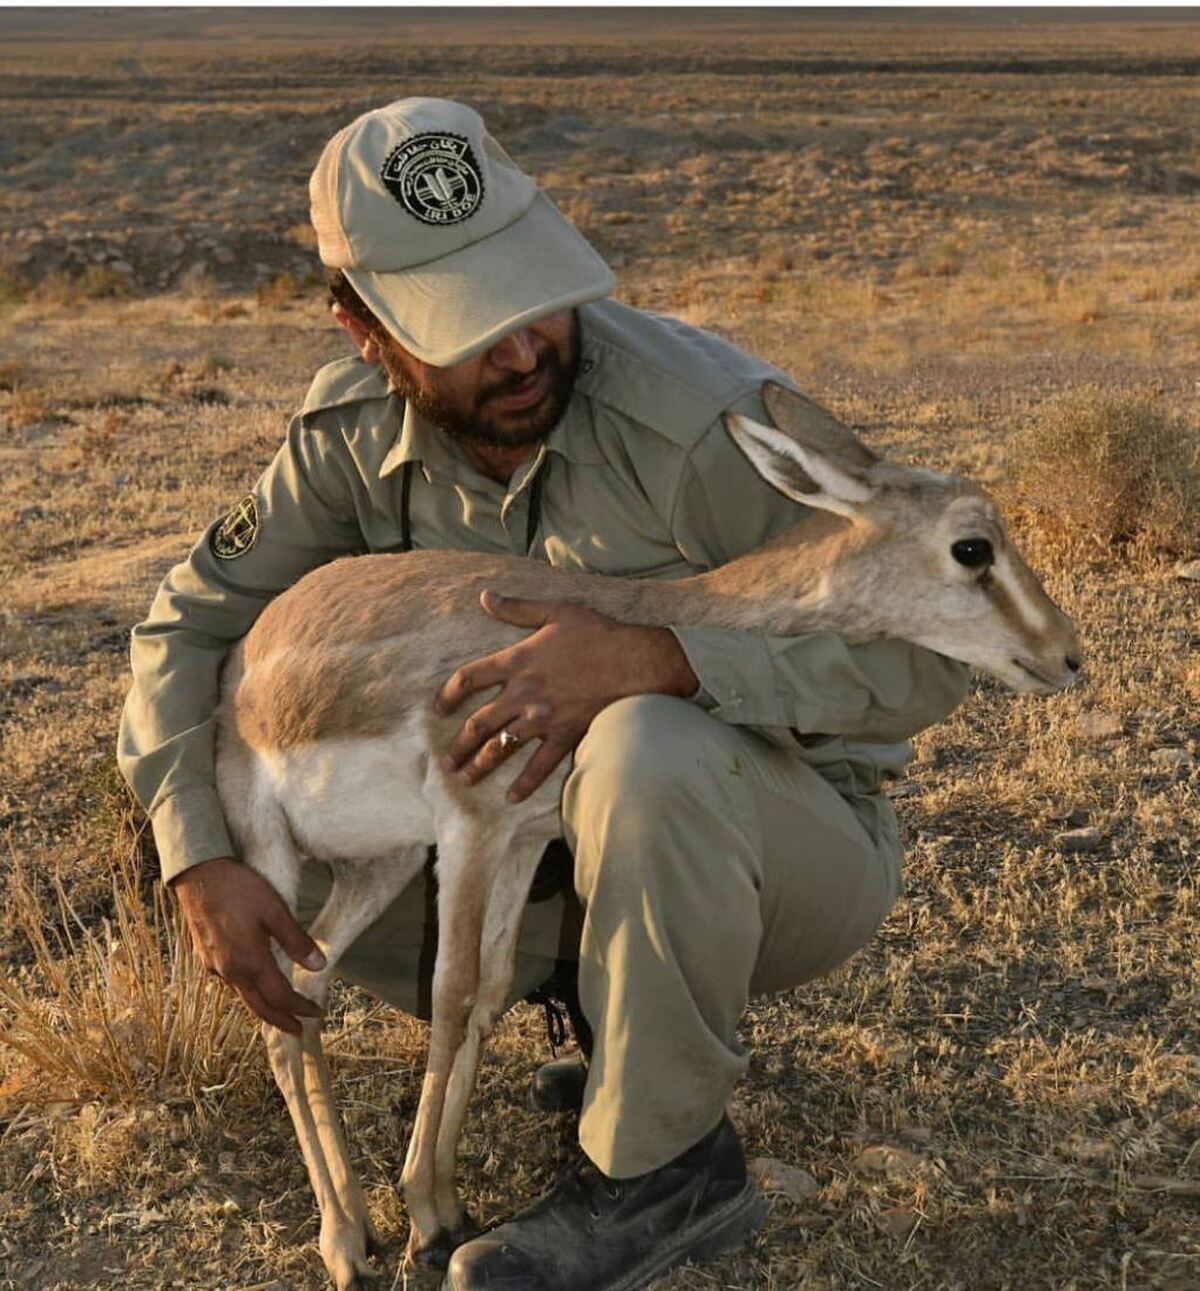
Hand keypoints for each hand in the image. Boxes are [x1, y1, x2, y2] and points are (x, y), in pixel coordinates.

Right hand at [172, 857, 326, 1034]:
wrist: (197, 874)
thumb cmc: (239, 888)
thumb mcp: (275, 910)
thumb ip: (296, 940)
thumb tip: (319, 965)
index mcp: (250, 962)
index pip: (280, 998)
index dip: (300, 1008)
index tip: (317, 1013)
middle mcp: (230, 971)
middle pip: (259, 1007)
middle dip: (281, 1021)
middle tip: (299, 1030)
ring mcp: (214, 966)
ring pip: (242, 996)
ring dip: (263, 1007)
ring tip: (280, 1010)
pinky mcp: (205, 957)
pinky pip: (230, 983)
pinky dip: (247, 991)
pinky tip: (254, 983)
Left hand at [436, 591, 697, 802]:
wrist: (633, 662)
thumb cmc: (596, 633)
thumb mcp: (554, 612)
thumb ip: (516, 608)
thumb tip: (485, 597)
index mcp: (516, 661)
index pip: (468, 679)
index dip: (449, 694)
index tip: (441, 709)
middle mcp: (522, 694)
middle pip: (478, 724)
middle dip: (459, 746)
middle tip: (446, 761)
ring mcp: (542, 719)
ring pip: (501, 748)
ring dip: (479, 766)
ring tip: (464, 779)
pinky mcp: (564, 736)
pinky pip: (539, 766)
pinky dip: (524, 784)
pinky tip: (511, 797)